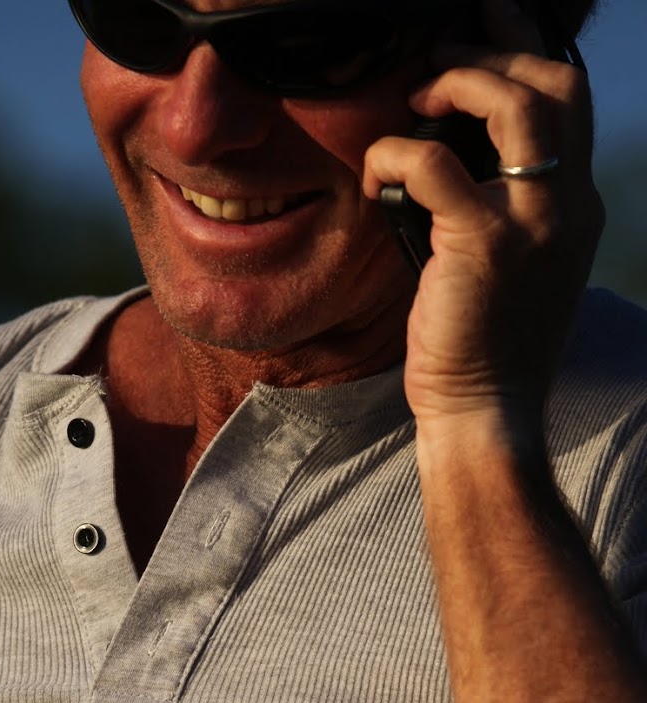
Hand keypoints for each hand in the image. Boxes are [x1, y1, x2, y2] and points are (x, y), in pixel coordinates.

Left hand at [362, 0, 602, 438]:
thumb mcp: (511, 270)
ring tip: (418, 92)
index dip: (528, 49)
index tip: (488, 21)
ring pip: (517, 104)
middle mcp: (567, 207)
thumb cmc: (482, 349)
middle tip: (440, 55)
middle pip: (556, 85)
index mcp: (575, 209)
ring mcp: (532, 224)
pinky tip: (376, 173)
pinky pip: (434, 164)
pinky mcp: (483, 245)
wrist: (486, 414)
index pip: (570, 103)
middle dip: (497, 48)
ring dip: (460, 81)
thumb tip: (446, 162)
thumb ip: (502, 212)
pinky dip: (396, 154)